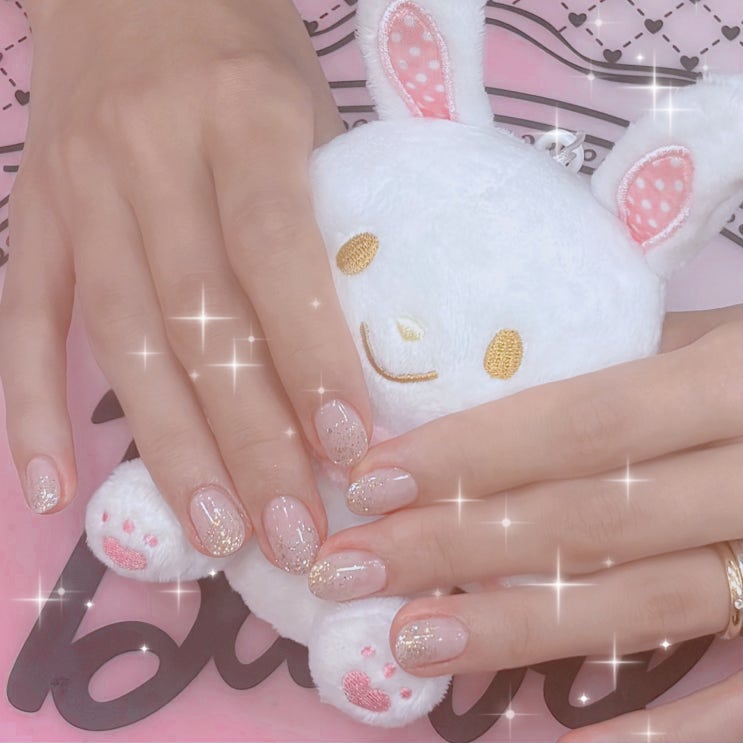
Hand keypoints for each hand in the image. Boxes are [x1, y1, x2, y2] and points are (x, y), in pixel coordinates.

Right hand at [0, 0, 371, 571]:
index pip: (274, 252)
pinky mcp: (30, 213)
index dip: (310, 357)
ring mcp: (77, 189)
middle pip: (199, 318)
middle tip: (289, 531)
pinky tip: (53, 485)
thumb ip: (330, 216)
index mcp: (241, 114)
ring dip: (167, 446)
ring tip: (215, 531)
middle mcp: (149, 153)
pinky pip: (22, 318)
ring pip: (122, 337)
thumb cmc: (243, 51)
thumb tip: (367, 344)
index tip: (347, 449)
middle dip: (247, 437)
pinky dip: (30, 407)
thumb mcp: (309, 107)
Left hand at [306, 307, 740, 731]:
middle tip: (347, 570)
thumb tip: (502, 384)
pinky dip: (651, 731)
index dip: (470, 455)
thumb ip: (634, 363)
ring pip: (643, 605)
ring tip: (412, 643)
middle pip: (588, 519)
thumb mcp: (727, 342)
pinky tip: (540, 738)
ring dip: (516, 632)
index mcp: (739, 380)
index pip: (583, 422)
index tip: (368, 482)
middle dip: (455, 547)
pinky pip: (738, 701)